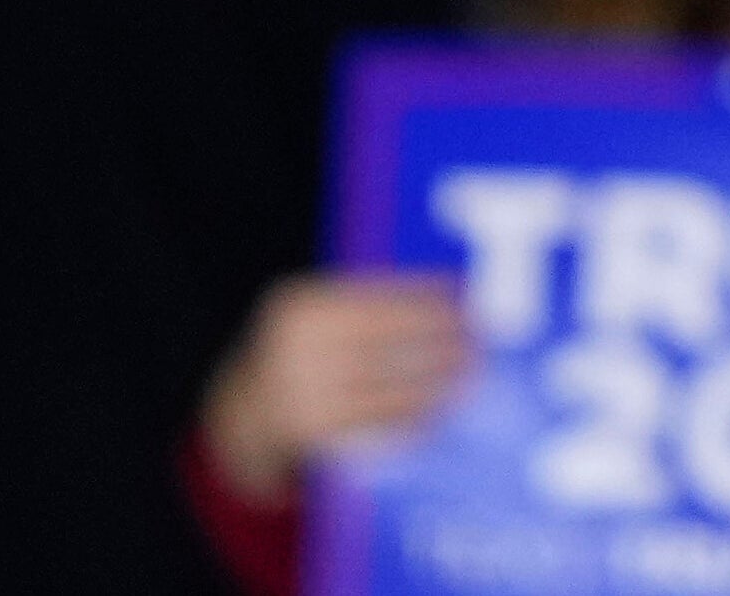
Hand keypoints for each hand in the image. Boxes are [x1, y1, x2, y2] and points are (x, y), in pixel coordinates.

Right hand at [202, 273, 471, 497]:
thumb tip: (452, 295)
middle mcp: (295, 349)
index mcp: (300, 308)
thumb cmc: (304, 354)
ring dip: (437, 381)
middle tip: (483, 338)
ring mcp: (301, 394)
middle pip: (388, 339)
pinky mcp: (313, 434)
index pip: (377, 297)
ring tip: (473, 374)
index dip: (428, 297)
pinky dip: (413, 415)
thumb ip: (370, 305)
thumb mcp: (320, 319)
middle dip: (441, 338)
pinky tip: (442, 409)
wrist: (245, 415)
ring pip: (387, 385)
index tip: (469, 298)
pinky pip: (376, 423)